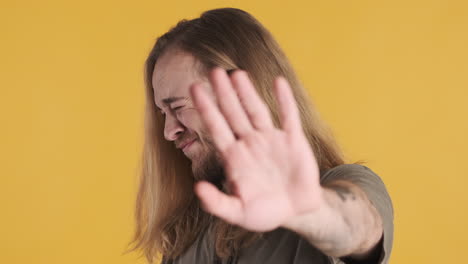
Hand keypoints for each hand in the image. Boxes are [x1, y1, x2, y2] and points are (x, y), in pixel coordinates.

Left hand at [189, 67, 323, 231]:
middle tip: (213, 71)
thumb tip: (197, 189)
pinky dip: (284, 100)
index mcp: (234, 157)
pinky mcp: (293, 141)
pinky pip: (289, 116)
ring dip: (247, 92)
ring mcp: (271, 140)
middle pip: (233, 112)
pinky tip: (278, 83)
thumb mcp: (238, 212)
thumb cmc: (264, 212)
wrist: (296, 212)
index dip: (206, 108)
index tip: (194, 88)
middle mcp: (250, 143)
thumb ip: (217, 202)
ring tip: (236, 73)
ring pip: (256, 110)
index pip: (216, 127)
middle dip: (223, 93)